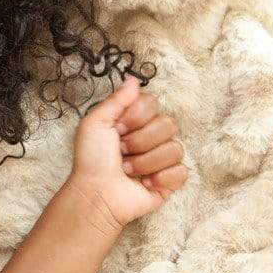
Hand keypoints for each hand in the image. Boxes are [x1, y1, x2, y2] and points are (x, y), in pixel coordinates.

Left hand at [62, 75, 187, 233]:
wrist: (96, 194)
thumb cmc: (91, 159)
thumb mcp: (95, 123)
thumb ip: (117, 100)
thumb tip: (134, 79)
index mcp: (135, 121)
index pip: (154, 104)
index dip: (137, 117)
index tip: (118, 129)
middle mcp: (151, 137)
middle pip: (168, 125)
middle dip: (140, 141)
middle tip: (121, 152)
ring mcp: (162, 159)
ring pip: (175, 149)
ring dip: (146, 162)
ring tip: (128, 171)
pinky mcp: (170, 180)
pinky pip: (182, 171)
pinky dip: (161, 178)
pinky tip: (145, 184)